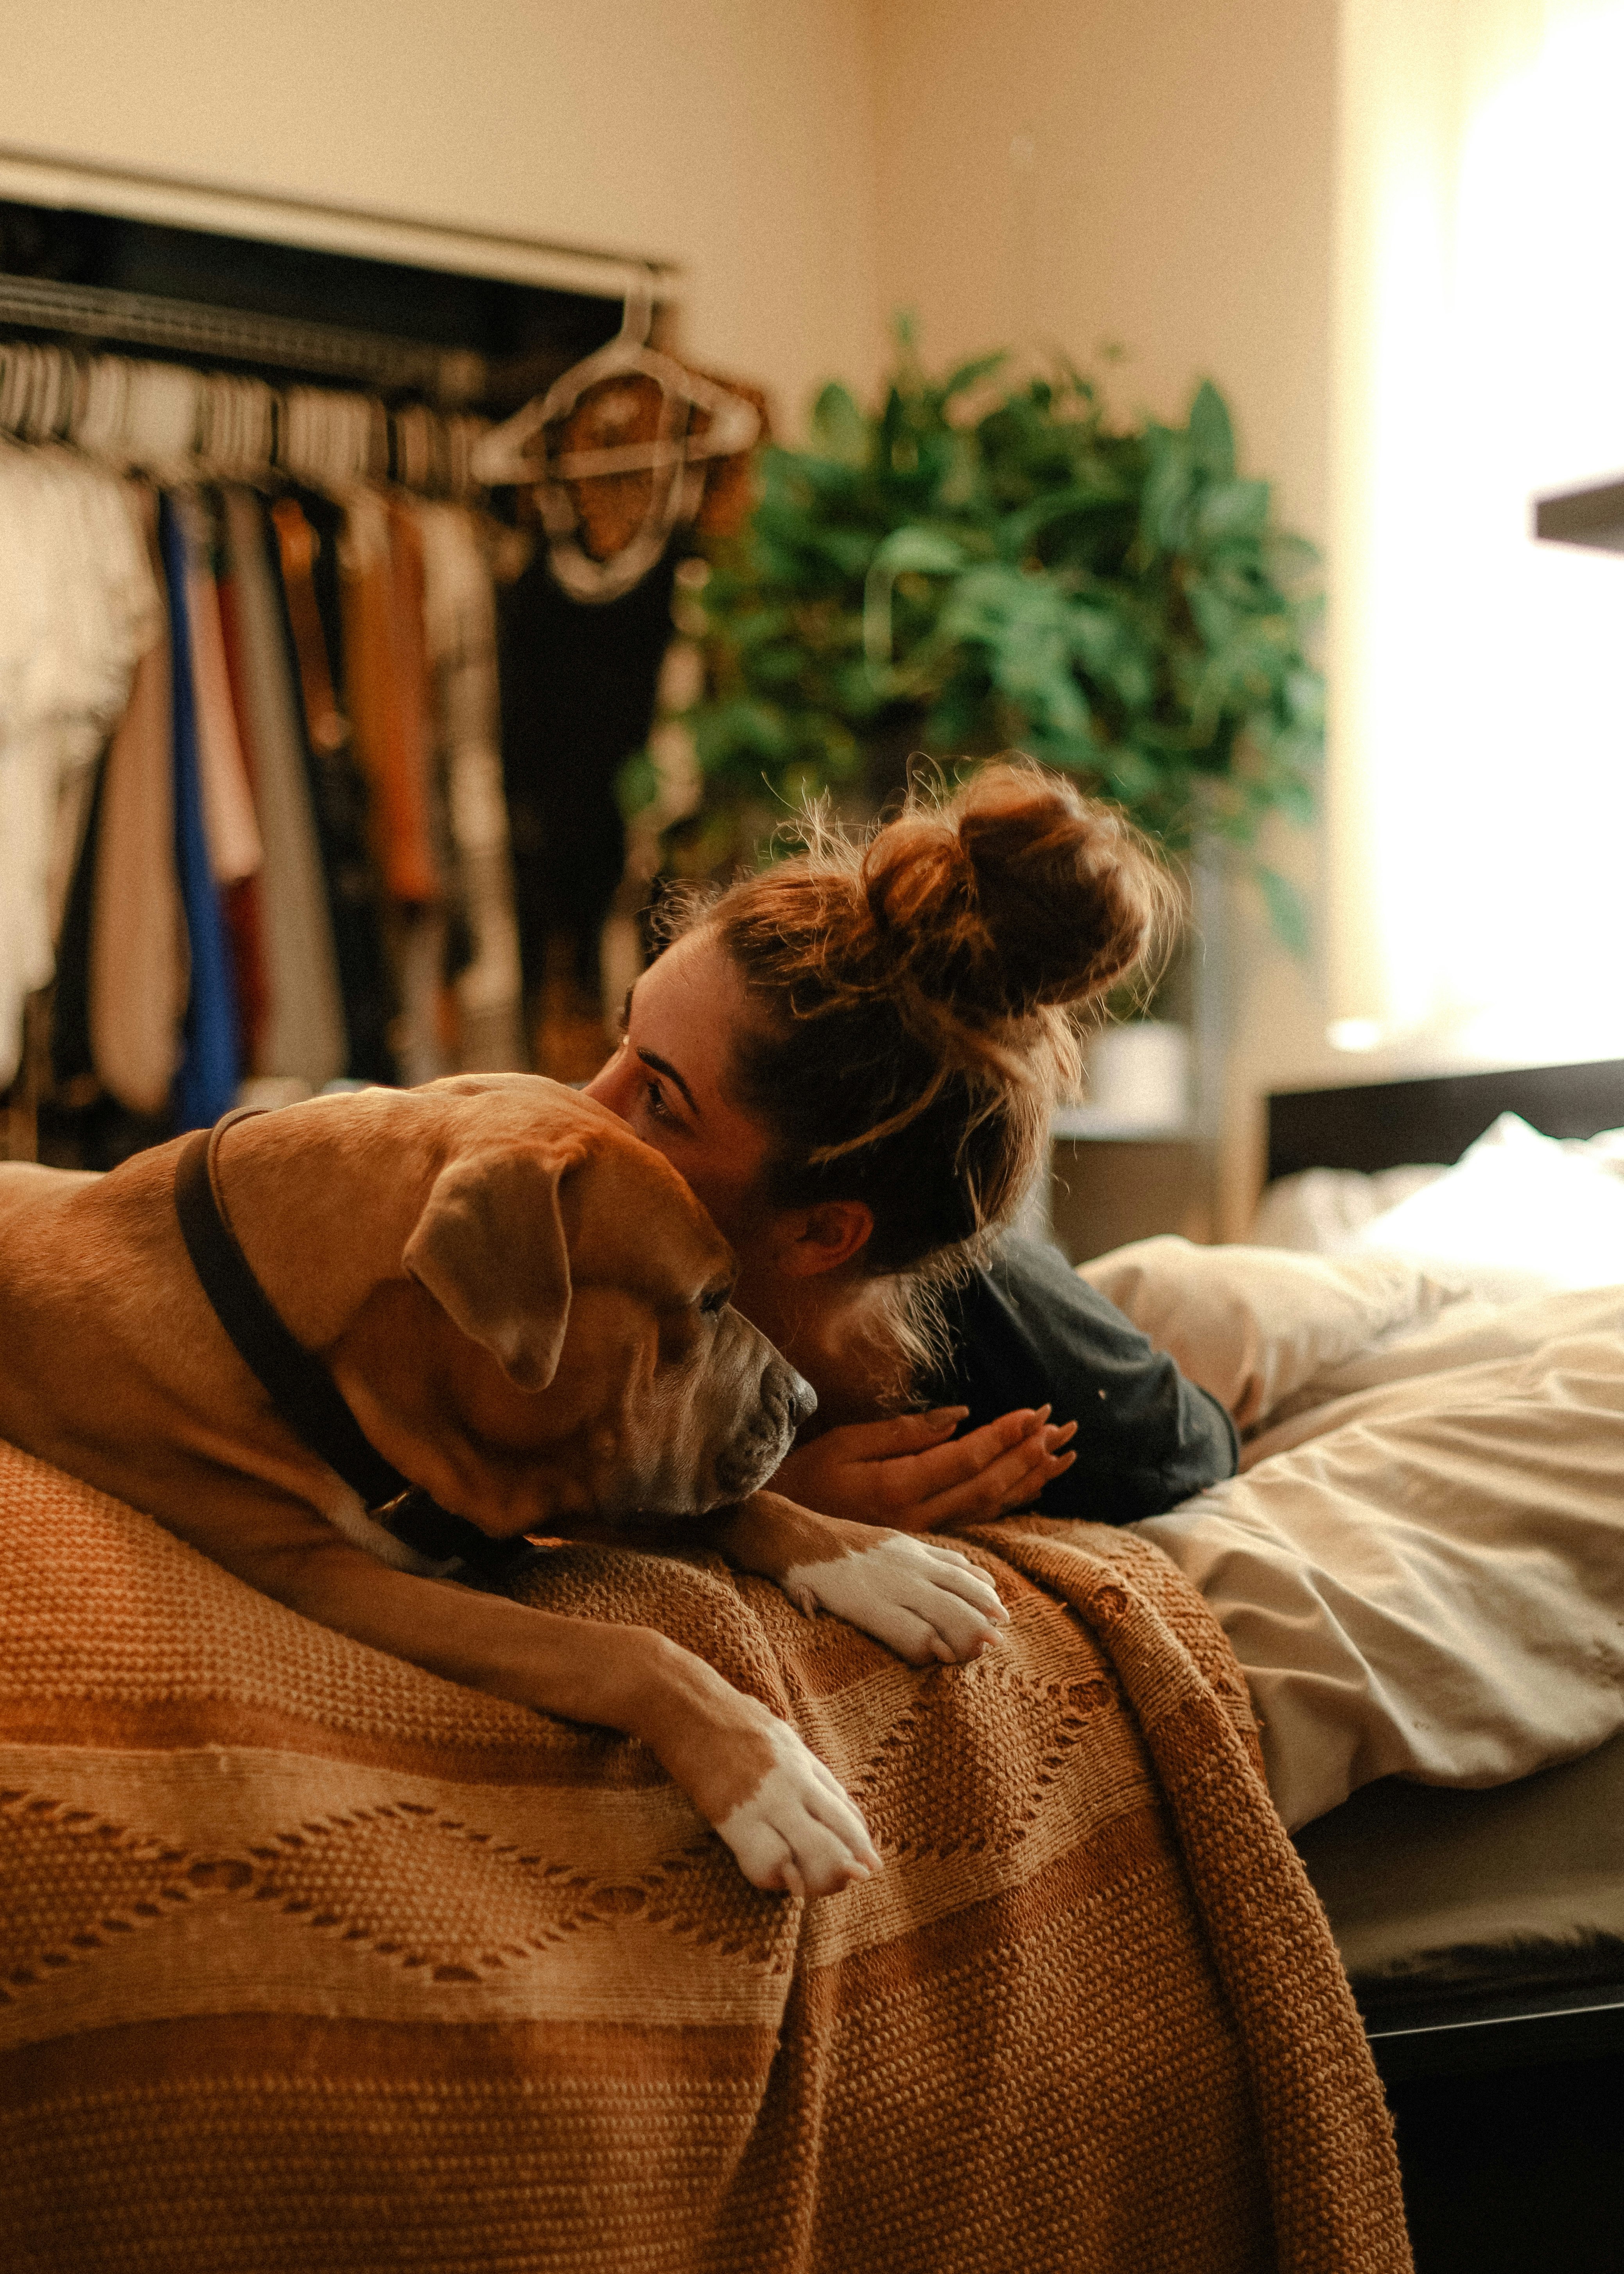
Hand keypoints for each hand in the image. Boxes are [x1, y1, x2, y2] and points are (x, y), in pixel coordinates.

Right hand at [770, 1406, 1076, 1533]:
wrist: (777, 1528)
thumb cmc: (807, 1476)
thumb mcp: (847, 1442)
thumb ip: (904, 1432)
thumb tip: (959, 1417)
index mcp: (896, 1487)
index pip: (965, 1459)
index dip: (1004, 1436)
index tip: (1034, 1412)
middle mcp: (915, 1518)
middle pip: (987, 1486)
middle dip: (1028, 1456)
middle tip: (1062, 1429)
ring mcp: (920, 1537)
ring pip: (988, 1510)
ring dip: (1029, 1482)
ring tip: (1062, 1457)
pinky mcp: (919, 1546)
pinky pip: (975, 1526)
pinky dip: (1009, 1505)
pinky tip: (1032, 1488)